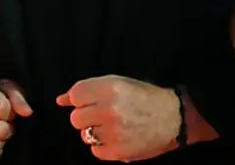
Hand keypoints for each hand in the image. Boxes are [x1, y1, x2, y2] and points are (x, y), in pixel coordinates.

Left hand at [56, 75, 179, 161]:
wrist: (174, 118)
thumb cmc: (146, 98)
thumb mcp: (119, 83)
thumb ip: (89, 90)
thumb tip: (60, 100)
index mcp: (110, 88)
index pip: (76, 95)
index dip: (80, 100)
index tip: (89, 102)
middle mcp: (109, 109)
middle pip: (76, 118)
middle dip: (86, 117)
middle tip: (102, 115)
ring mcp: (113, 132)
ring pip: (84, 135)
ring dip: (95, 132)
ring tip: (113, 127)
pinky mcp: (118, 152)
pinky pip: (95, 151)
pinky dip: (103, 147)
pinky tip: (116, 138)